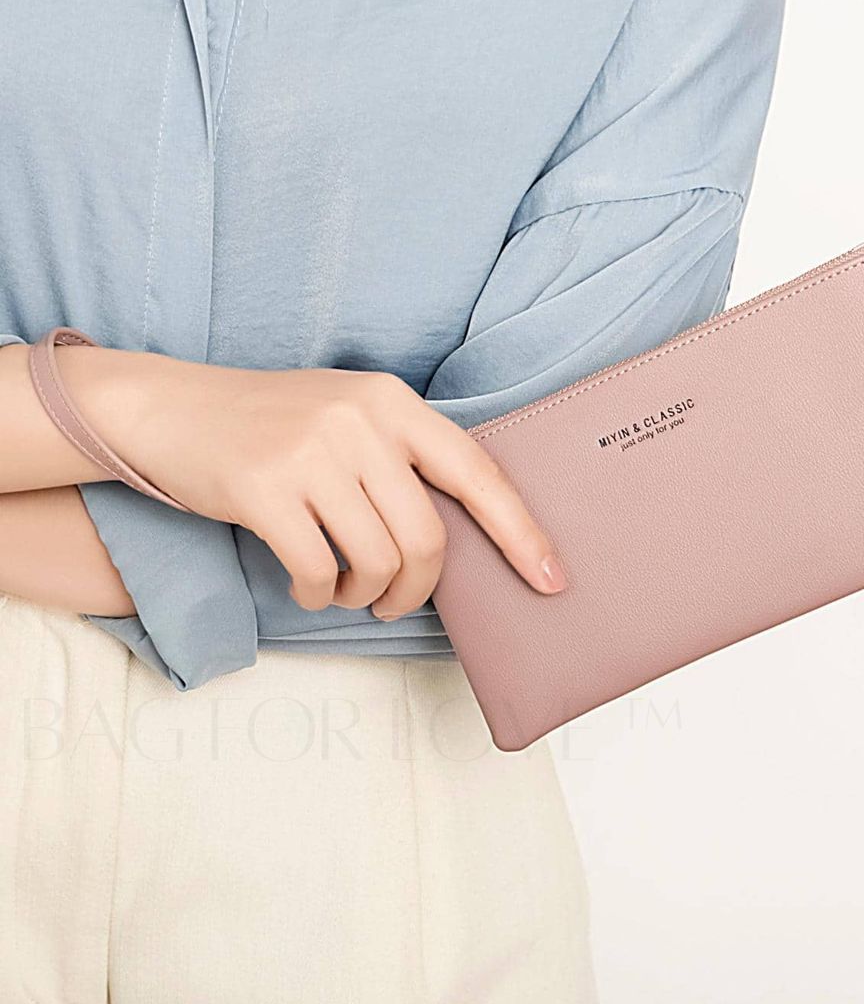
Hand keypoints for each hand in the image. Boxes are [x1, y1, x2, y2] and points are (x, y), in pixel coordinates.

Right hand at [59, 349, 567, 617]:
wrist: (172, 408)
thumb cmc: (272, 425)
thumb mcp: (347, 415)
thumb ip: (401, 458)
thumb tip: (456, 538)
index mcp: (392, 401)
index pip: (477, 473)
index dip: (520, 532)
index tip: (551, 579)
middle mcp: (360, 421)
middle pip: (427, 538)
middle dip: (417, 589)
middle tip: (392, 602)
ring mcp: (311, 453)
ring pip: (377, 562)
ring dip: (365, 595)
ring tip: (344, 588)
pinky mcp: (264, 489)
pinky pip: (320, 572)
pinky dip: (319, 595)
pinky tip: (306, 584)